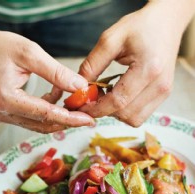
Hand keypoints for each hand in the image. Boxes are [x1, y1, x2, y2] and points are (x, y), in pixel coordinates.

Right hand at [0, 28, 93, 132]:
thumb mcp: (29, 53)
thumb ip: (56, 72)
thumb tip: (79, 87)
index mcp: (6, 99)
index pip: (45, 115)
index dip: (70, 119)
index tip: (90, 121)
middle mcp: (2, 112)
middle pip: (42, 124)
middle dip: (67, 120)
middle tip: (87, 114)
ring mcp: (2, 114)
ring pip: (37, 123)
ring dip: (57, 114)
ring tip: (72, 100)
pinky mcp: (4, 111)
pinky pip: (30, 117)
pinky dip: (45, 110)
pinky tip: (54, 95)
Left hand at [79, 0, 194, 125]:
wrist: (165, 23)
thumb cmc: (138, 27)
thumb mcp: (110, 39)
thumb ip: (93, 64)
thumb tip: (79, 87)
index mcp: (148, 68)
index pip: (118, 101)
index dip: (96, 108)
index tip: (80, 107)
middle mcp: (160, 85)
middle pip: (125, 114)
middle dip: (103, 110)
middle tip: (90, 98)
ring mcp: (164, 92)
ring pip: (133, 119)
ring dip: (115, 113)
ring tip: (105, 95)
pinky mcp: (163, 95)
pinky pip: (140, 115)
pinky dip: (125, 111)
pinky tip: (117, 95)